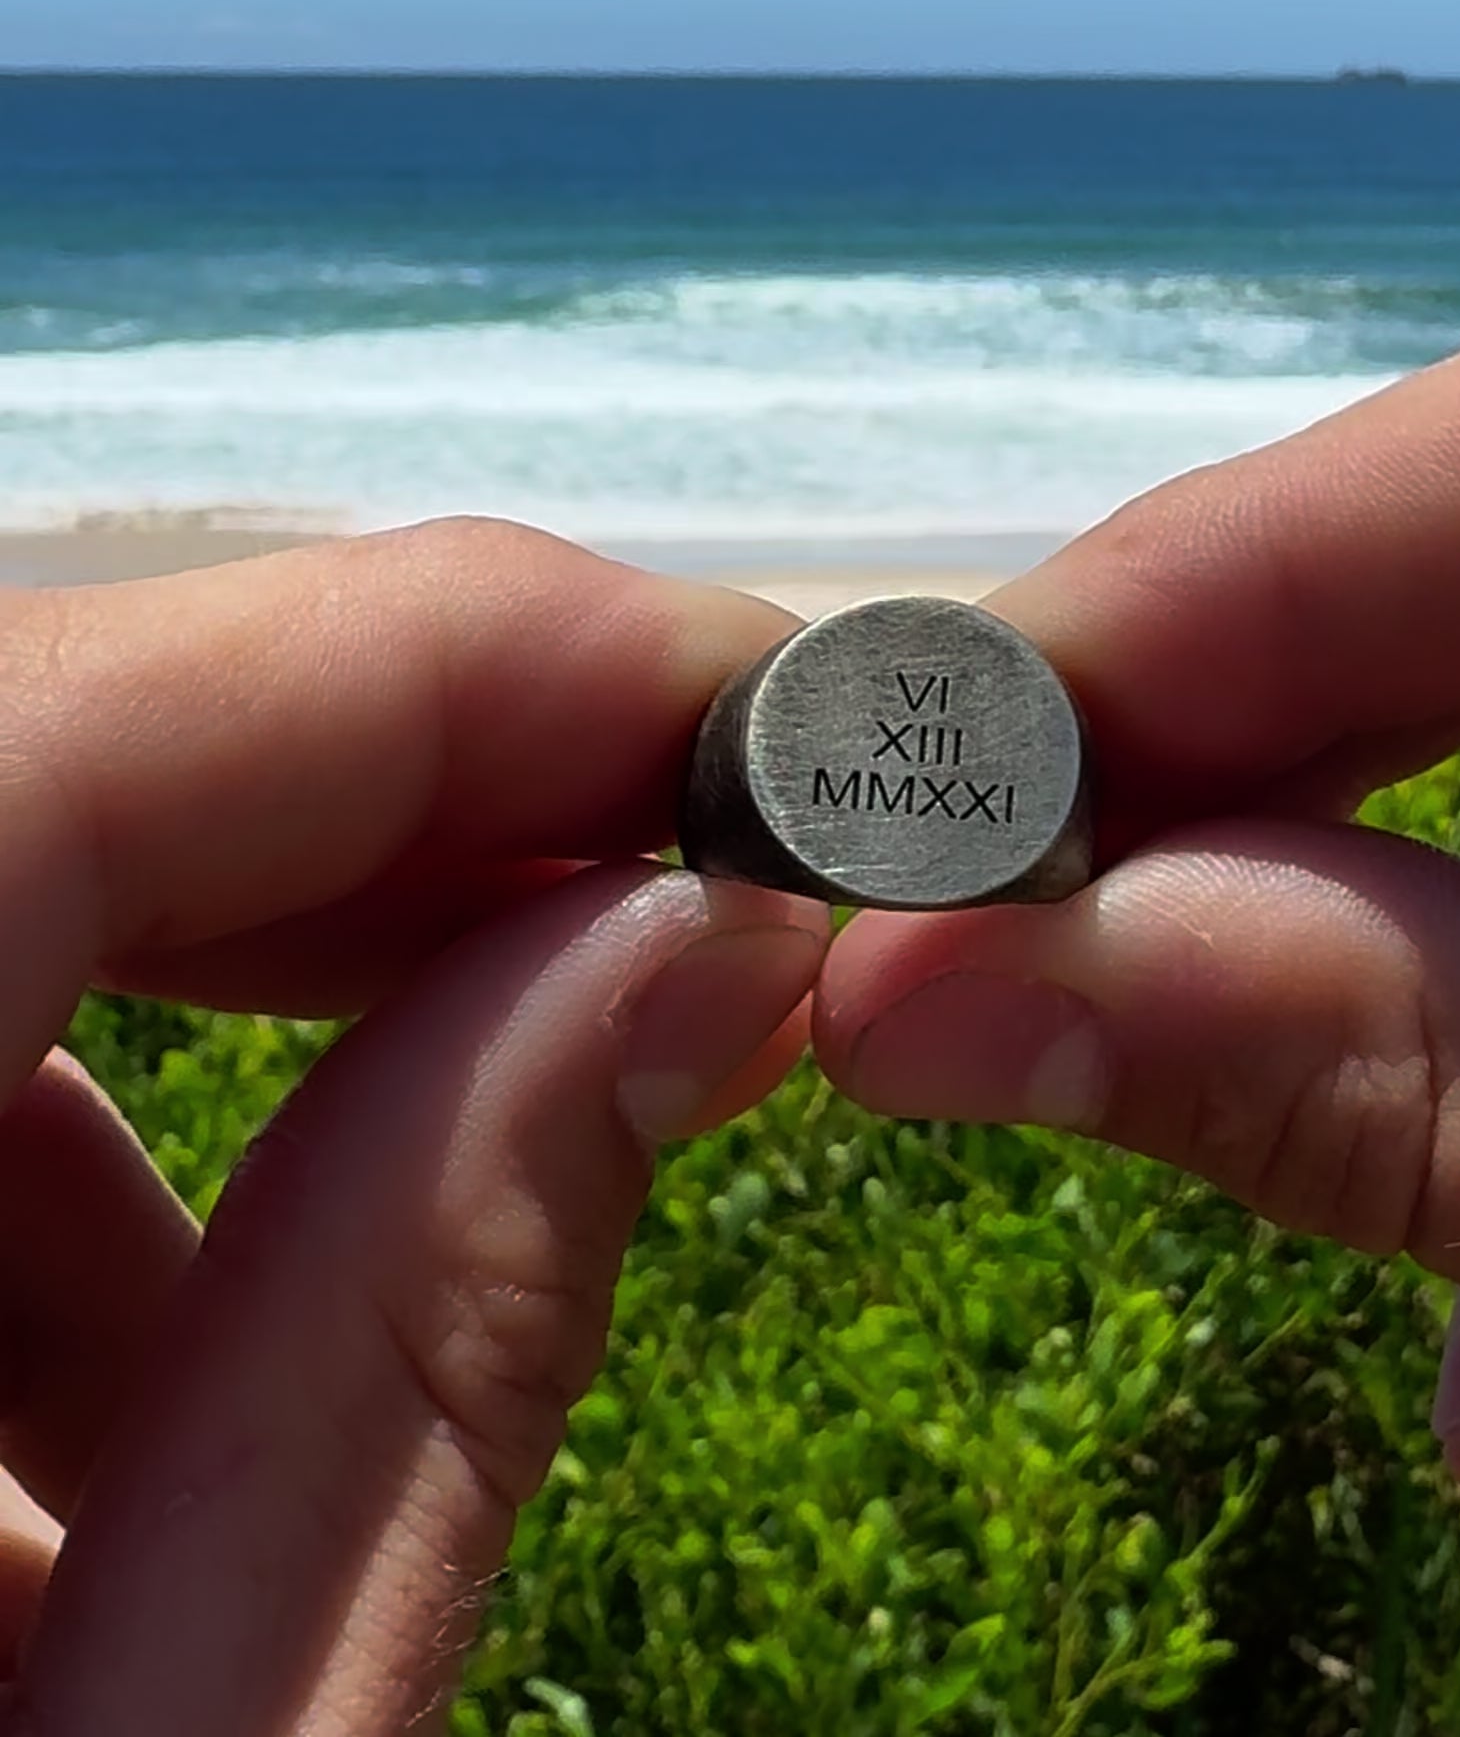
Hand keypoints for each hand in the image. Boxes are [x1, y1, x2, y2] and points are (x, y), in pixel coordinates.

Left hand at [0, 520, 827, 1734]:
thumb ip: (414, 1356)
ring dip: (219, 1007)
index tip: (772, 721)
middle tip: (696, 905)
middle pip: (18, 763)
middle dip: (389, 800)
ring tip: (413, 1265)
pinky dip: (30, 1148)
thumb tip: (705, 948)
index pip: (42, 745)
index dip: (445, 661)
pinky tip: (116, 1410)